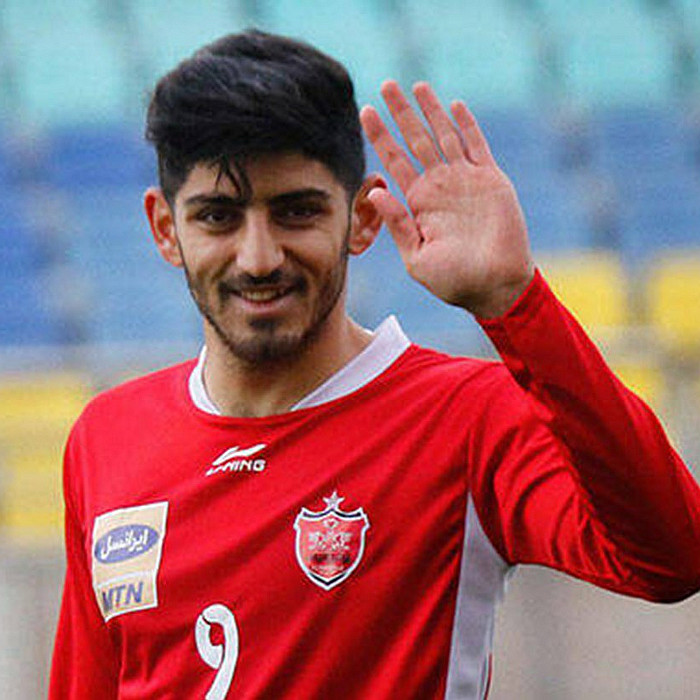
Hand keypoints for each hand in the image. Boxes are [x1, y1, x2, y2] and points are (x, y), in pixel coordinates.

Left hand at [360, 81, 534, 317]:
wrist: (495, 286)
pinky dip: (466, 125)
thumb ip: (398, 224)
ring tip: (416, 86)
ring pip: (444, 136)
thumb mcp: (416, 257)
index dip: (380, 137)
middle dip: (401, 113)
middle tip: (386, 85)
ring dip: (431, 111)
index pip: (394, 162)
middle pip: (416, 140)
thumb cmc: (454, 281)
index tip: (365, 112)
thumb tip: (374, 192)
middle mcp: (439, 186)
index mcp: (419, 203)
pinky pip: (477, 146)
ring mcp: (465, 180)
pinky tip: (453, 106)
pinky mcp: (491, 180)